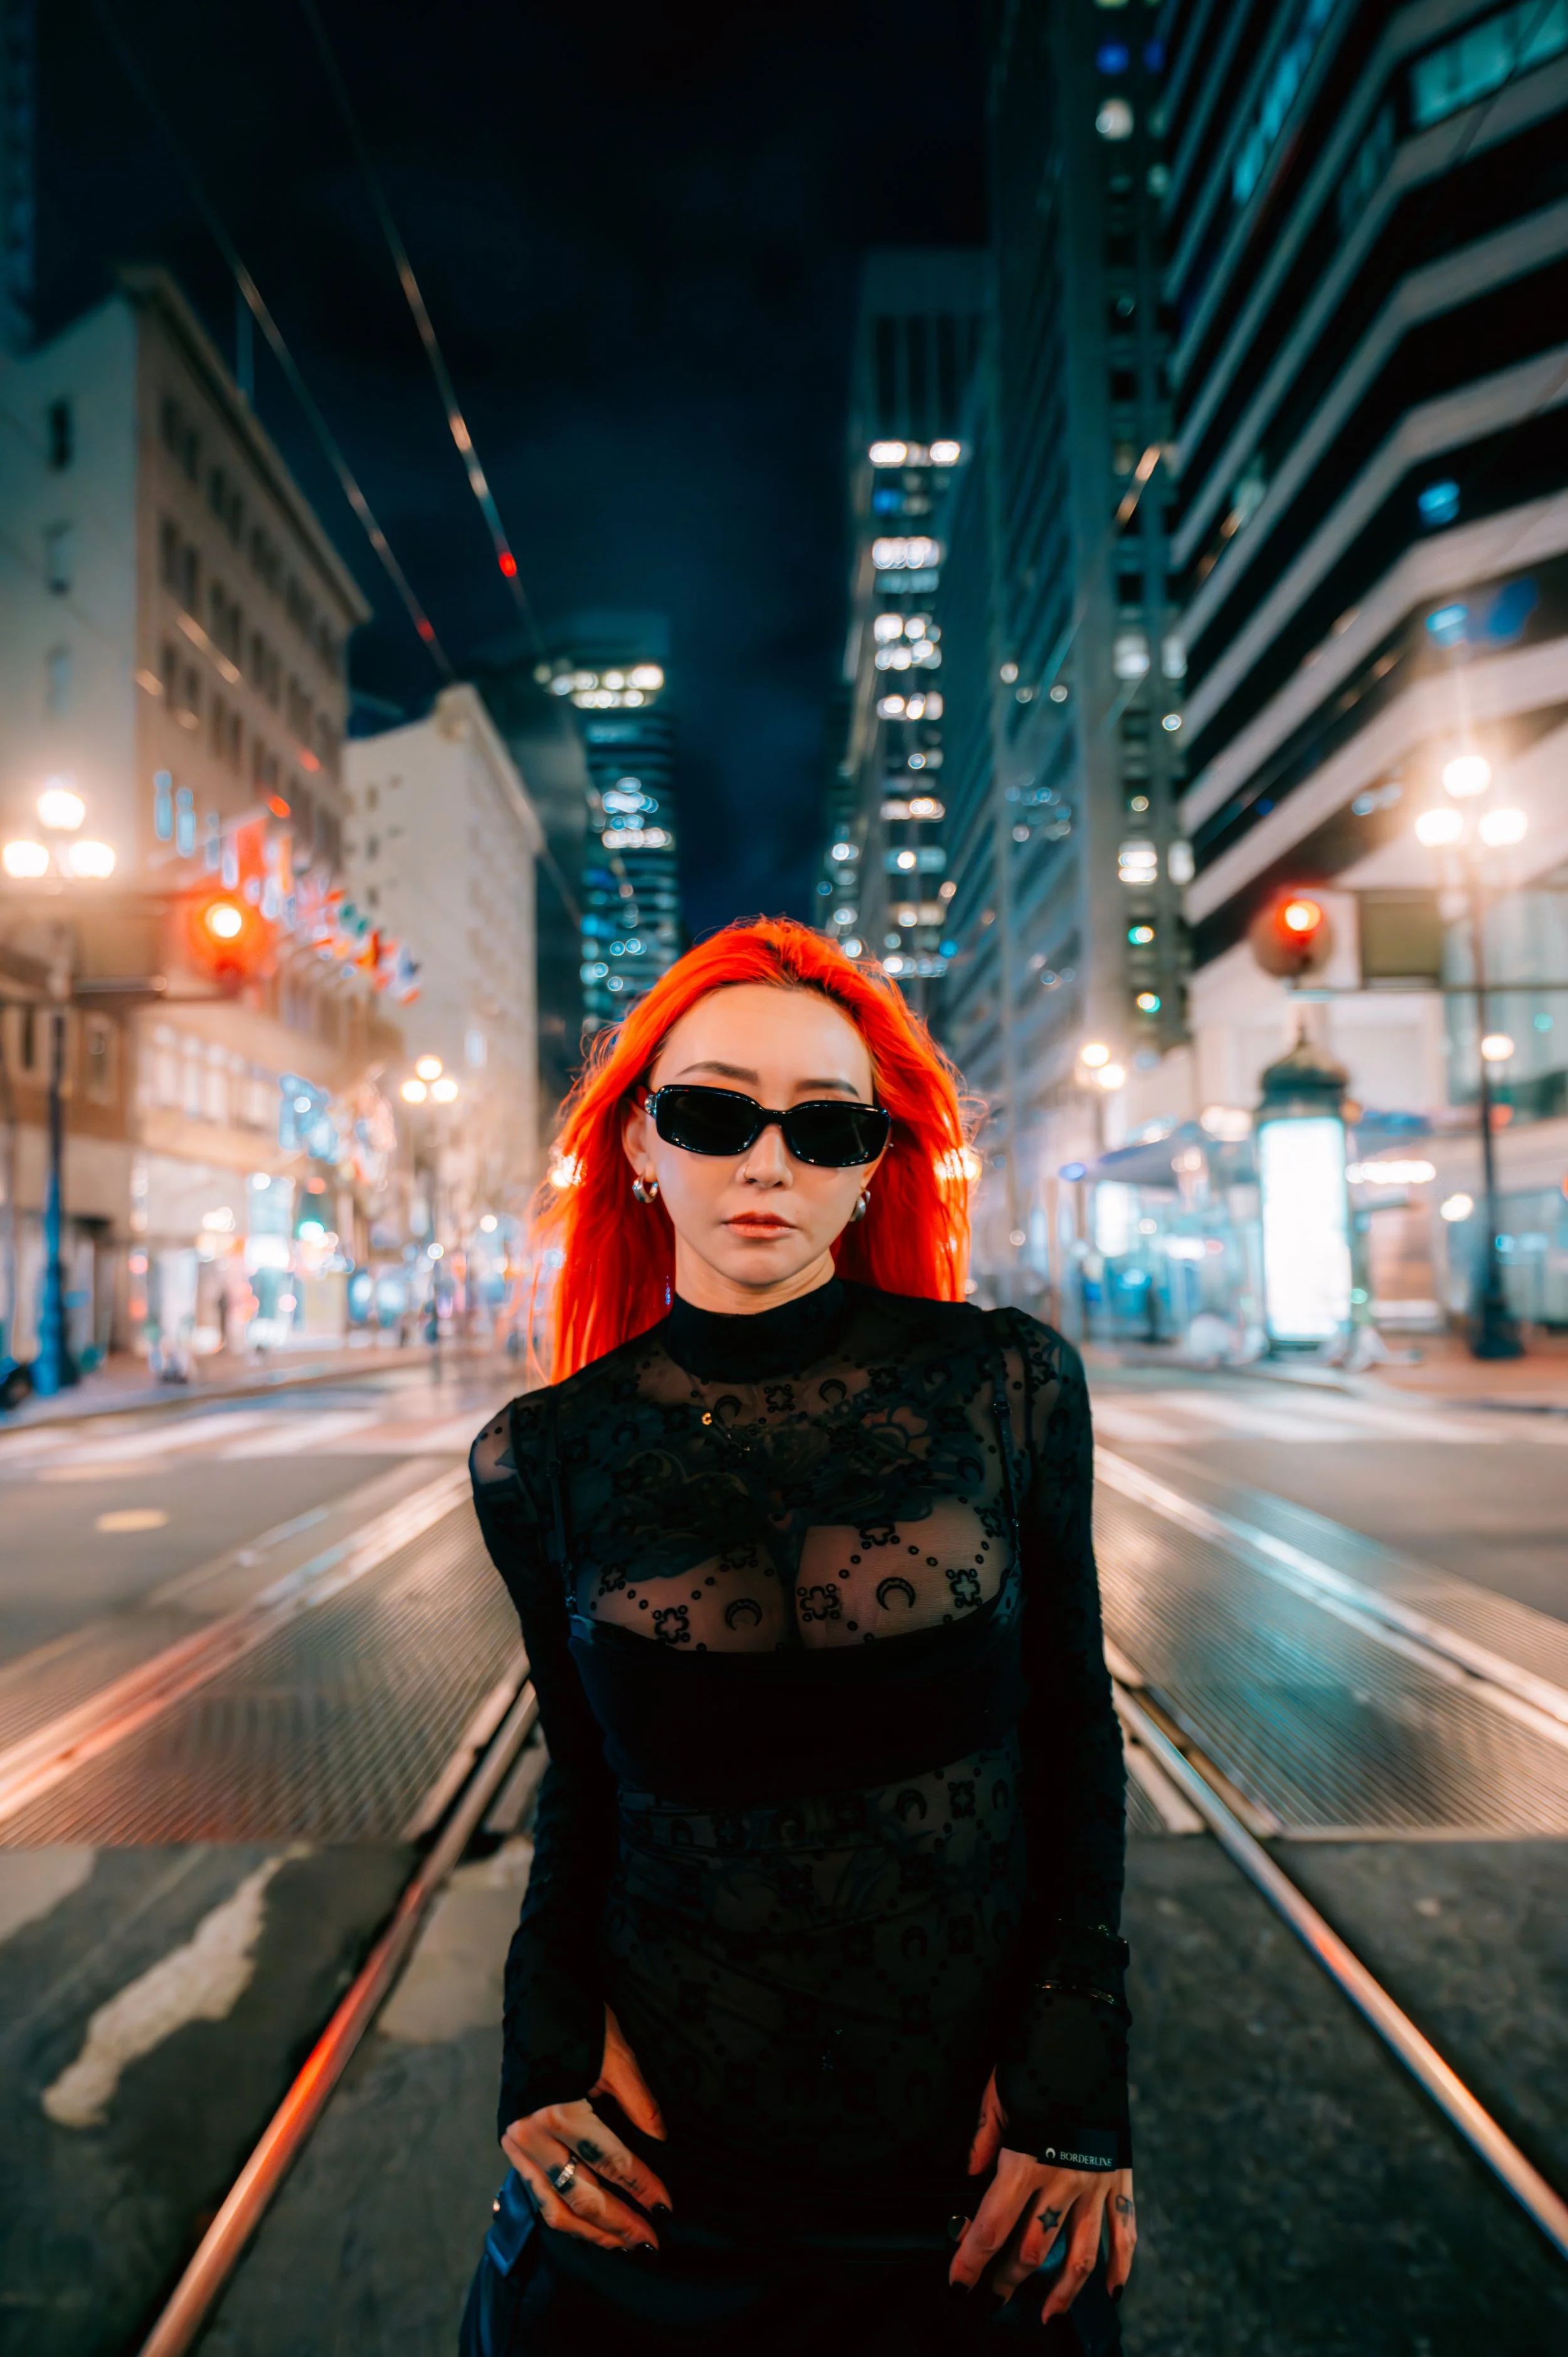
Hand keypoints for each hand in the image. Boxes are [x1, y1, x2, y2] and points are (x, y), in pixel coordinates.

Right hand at [500, 2005, 670, 2252]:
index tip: (667, 2207)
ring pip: (554, 2206)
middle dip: (618, 2222)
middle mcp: (531, 2133)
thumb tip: (663, 2143)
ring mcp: (516, 2142)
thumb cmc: (580, 2019)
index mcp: (558, 2109)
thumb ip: (638, 2103)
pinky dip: (563, 2215)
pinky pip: (537, 2193)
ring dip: (590, 2231)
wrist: (534, 1993)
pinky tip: (588, 2225)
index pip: (610, 2162)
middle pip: (581, 2194)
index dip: (642, 2186)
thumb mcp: (616, 2055)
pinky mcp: (510, 2143)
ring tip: (622, 2244)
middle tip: (650, 2241)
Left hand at [951, 2072, 1135, 2319]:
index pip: (991, 2227)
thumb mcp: (998, 2092)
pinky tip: (1110, 2293)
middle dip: (1006, 2279)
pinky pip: (1124, 2235)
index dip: (971, 2262)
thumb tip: (970, 2172)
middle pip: (1031, 2250)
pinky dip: (1120, 2268)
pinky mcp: (1121, 2181)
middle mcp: (1061, 2182)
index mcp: (1025, 2162)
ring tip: (1044, 2313)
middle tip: (992, 2296)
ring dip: (1060, 2292)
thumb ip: (983, 2137)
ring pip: (1078, 2258)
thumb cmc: (1037, 2059)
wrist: (1089, 2036)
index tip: (958, 2284)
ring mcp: (1095, 2186)